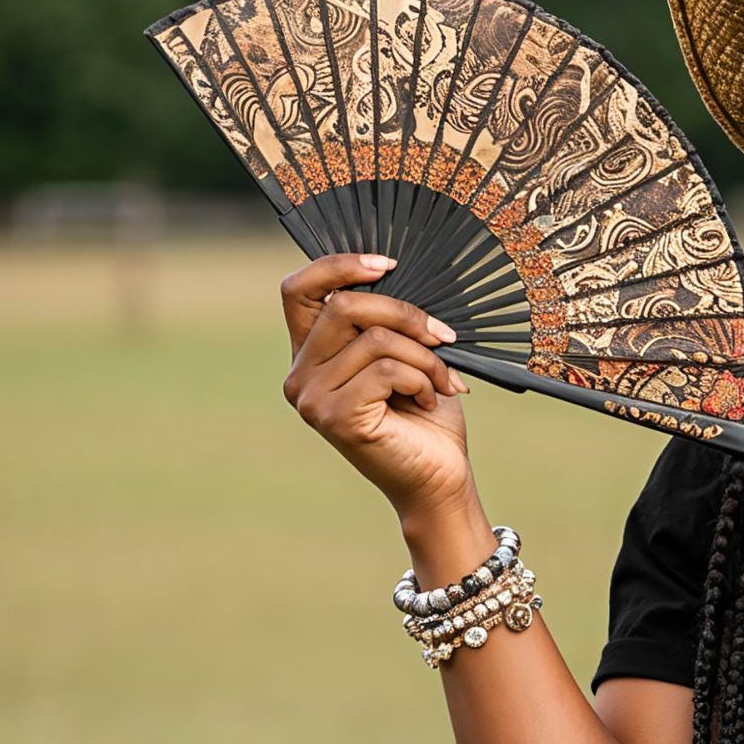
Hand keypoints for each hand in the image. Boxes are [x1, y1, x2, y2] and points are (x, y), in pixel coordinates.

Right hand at [278, 252, 471, 517]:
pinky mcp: (333, 416)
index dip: (339, 266)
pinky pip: (386, 370)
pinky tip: (429, 402)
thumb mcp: (406, 356)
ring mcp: (311, 397)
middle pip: (344, 306)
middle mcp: (300, 374)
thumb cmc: (426, 417)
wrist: (439, 478)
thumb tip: (397, 275)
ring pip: (375, 339)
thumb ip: (387, 322)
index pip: (299, 290)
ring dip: (425, 357)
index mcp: (311, 354)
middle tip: (444, 336)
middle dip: (406, 314)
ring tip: (444, 382)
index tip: (389, 265)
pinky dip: (422, 380)